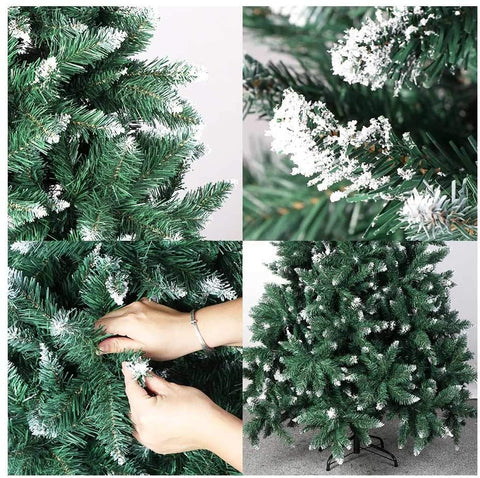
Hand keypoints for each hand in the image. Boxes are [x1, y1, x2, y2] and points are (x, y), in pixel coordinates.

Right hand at [96, 298, 241, 360]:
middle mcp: (132, 308)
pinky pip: (131, 309)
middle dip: (105, 329)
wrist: (189, 329)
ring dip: (117, 323)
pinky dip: (128, 317)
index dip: (97, 336)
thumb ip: (118, 346)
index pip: (102, 325)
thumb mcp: (141, 350)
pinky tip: (136, 329)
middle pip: (108, 317)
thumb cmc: (167, 344)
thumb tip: (99, 347)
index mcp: (128, 320)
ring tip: (124, 338)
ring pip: (119, 312)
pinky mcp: (149, 302)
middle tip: (109, 344)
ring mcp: (141, 303)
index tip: (97, 345)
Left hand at [122, 362, 242, 470]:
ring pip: (137, 420)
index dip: (129, 376)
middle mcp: (143, 429)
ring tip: (153, 397)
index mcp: (146, 412)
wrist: (211, 429)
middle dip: (137, 392)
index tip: (126, 366)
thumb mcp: (173, 388)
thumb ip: (154, 382)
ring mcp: (149, 440)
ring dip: (140, 408)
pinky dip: (146, 421)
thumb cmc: (195, 407)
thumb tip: (144, 375)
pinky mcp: (155, 446)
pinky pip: (144, 431)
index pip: (132, 390)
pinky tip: (156, 413)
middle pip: (133, 406)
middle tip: (144, 380)